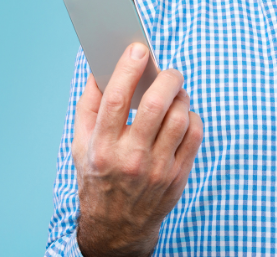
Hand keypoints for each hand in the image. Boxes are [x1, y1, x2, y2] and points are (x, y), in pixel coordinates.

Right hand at [72, 43, 203, 256]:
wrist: (116, 227)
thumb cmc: (98, 175)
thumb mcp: (81, 142)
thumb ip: (90, 102)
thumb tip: (100, 65)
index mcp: (102, 147)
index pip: (116, 100)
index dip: (128, 69)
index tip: (139, 48)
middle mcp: (130, 159)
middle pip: (155, 106)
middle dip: (167, 78)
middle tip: (169, 71)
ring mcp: (157, 169)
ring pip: (180, 118)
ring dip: (181, 96)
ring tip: (175, 91)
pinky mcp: (178, 176)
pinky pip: (195, 135)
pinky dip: (192, 116)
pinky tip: (182, 114)